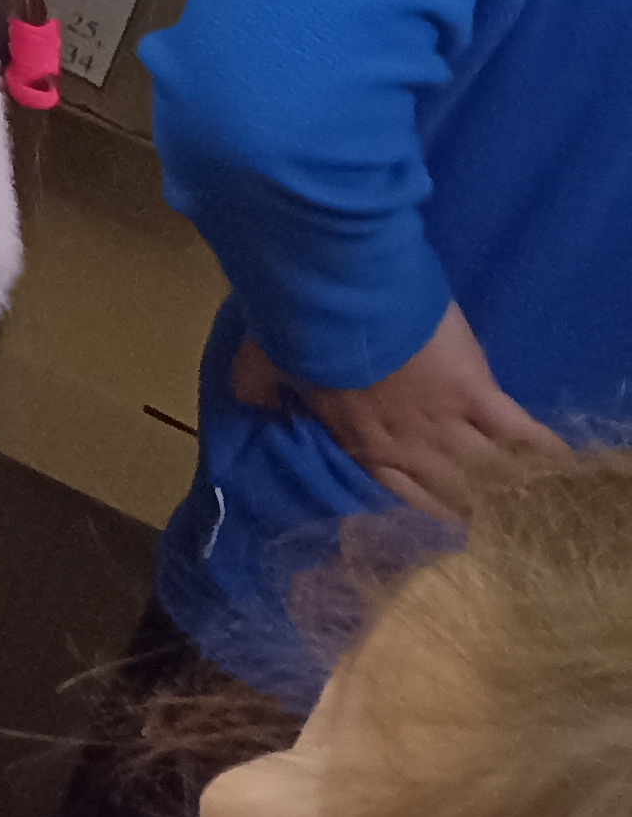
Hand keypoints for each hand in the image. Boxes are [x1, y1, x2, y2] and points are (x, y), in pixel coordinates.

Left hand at [271, 304, 566, 518]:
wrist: (336, 292)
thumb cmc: (298, 324)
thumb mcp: (265, 361)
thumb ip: (260, 388)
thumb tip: (256, 403)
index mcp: (359, 442)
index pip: (398, 490)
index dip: (426, 507)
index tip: (446, 519)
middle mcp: (406, 446)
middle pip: (451, 493)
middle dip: (476, 510)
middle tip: (502, 523)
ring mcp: (444, 423)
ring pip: (487, 471)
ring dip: (511, 489)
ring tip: (534, 504)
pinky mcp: (477, 394)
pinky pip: (518, 434)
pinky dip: (542, 451)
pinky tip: (561, 466)